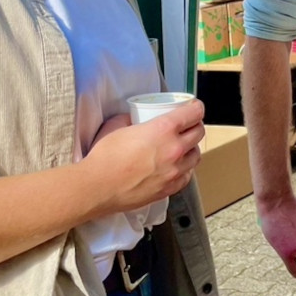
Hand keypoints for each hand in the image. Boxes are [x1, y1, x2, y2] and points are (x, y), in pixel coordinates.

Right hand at [82, 101, 205, 214]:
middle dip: (195, 126)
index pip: (194, 113)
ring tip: (183, 147)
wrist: (97, 187)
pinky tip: (176, 167)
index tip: (194, 107)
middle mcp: (174, 149)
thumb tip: (133, 118)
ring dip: (192, 148)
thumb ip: (129, 119)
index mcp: (163, 129)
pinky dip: (185, 169)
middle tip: (187, 125)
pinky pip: (187, 176)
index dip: (196, 108)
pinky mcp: (169, 188)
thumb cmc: (104, 157)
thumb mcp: (116, 126)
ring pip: (196, 155)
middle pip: (199, 133)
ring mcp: (174, 171)